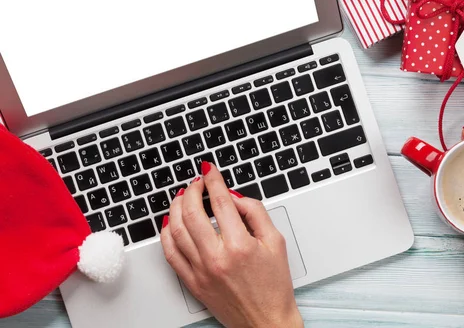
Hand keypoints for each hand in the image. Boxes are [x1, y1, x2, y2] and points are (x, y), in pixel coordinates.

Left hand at [160, 162, 302, 327]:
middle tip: (196, 182)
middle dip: (191, 191)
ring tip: (182, 196)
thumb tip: (234, 197)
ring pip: (177, 231)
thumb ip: (255, 213)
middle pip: (193, 213)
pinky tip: (171, 222)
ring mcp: (201, 271)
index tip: (209, 170)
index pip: (220, 202)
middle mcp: (217, 258)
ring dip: (176, 208)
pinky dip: (167, 234)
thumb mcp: (276, 242)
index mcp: (240, 246)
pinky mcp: (192, 282)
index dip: (213, 180)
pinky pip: (171, 254)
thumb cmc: (274, 286)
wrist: (266, 321)